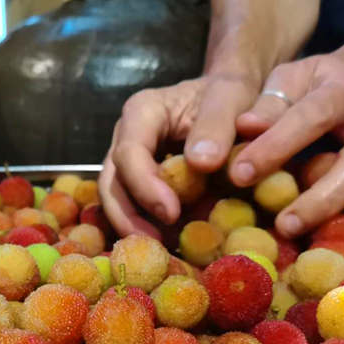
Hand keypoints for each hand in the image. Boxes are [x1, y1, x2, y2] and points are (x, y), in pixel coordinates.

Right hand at [99, 73, 260, 236]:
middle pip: (111, 181)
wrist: (231, 96)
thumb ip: (218, 124)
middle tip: (156, 244)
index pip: (129, 153)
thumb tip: (201, 163)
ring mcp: (129, 160)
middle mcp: (126, 136)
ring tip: (161, 250)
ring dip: (134, 226)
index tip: (172, 213)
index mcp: (142, 112)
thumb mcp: (232, 96)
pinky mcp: (140, 180)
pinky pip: (133, 206)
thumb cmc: (230, 93)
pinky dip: (148, 226)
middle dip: (128, 216)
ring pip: (116, 198)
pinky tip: (169, 243)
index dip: (145, 186)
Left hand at [230, 53, 343, 255]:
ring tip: (307, 255)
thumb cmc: (314, 84)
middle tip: (282, 226)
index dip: (276, 147)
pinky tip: (326, 260)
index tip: (239, 173)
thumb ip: (267, 103)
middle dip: (320, 201)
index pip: (313, 118)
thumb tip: (245, 127)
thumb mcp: (289, 79)